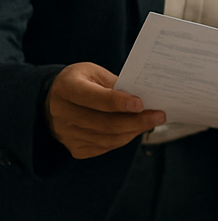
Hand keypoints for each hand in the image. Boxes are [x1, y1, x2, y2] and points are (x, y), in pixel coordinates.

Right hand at [45, 62, 165, 158]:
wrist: (54, 100)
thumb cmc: (81, 82)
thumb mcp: (95, 73)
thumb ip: (115, 84)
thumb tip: (143, 98)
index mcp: (66, 88)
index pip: (94, 98)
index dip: (118, 102)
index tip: (141, 104)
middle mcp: (62, 113)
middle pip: (105, 123)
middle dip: (136, 121)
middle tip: (159, 116)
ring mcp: (66, 133)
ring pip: (107, 138)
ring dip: (133, 131)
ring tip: (151, 121)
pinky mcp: (74, 147)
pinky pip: (104, 147)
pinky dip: (123, 139)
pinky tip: (134, 129)